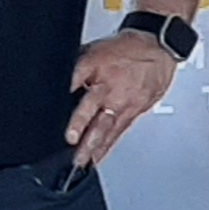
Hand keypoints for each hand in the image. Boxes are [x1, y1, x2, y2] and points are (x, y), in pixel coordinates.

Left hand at [66, 28, 179, 164]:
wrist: (159, 48)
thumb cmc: (126, 49)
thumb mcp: (95, 49)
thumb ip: (77, 68)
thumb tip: (57, 83)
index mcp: (95, 64)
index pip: (74, 78)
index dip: (62, 93)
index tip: (49, 109)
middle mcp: (109, 85)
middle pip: (92, 106)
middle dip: (81, 125)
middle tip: (71, 140)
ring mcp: (123, 100)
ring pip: (106, 125)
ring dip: (92, 145)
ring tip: (81, 160)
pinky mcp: (134, 111)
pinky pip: (118, 131)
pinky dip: (106, 146)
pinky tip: (97, 158)